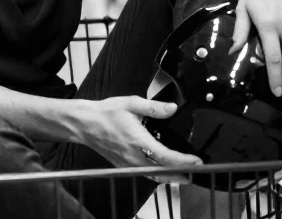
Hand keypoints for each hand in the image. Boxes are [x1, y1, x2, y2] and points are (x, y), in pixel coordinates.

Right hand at [74, 97, 201, 170]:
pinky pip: (144, 174)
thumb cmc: (106, 113)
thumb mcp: (131, 103)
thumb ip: (154, 107)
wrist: (85, 124)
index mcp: (138, 141)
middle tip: (196, 171)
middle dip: (181, 174)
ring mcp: (128, 163)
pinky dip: (157, 176)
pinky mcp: (123, 165)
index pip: (166, 157)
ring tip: (184, 175)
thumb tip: (173, 108)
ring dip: (170, 177)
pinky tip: (163, 173)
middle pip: (163, 172)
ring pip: (153, 176)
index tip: (197, 162)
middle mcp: (134, 157)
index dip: (184, 162)